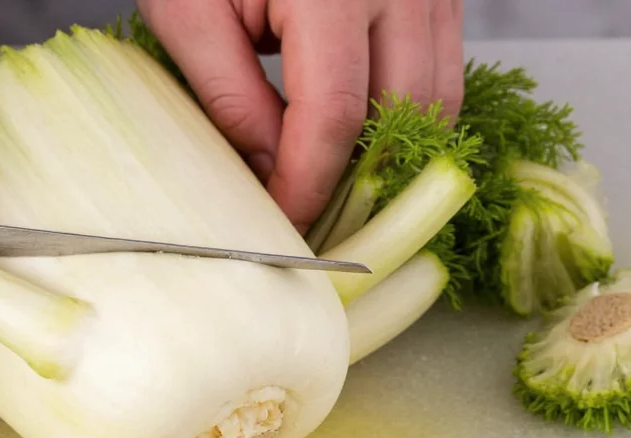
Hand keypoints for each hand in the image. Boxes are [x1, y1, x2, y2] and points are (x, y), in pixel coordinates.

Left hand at [136, 0, 465, 231]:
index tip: (285, 223)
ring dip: (389, 154)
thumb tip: (274, 177)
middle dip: (355, 180)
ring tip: (335, 180)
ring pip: (435, 102)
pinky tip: (361, 136)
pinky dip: (407, 118)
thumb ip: (231, 100)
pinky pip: (440, 74)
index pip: (333, 116)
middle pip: (400, 116)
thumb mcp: (189, 14)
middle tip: (312, 214)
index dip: (309, 185)